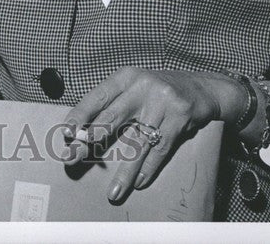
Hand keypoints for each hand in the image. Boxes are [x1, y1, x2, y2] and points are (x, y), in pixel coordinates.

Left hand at [62, 67, 245, 203]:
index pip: (97, 97)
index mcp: (125, 78)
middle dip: (91, 141)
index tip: (66, 132)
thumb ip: (112, 105)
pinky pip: (160, 149)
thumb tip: (82, 132)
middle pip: (111, 118)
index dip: (80, 115)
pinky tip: (139, 182)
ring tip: (114, 192)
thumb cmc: (157, 91)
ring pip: (137, 142)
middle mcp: (141, 87)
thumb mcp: (134, 87)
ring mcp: (162, 103)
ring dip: (124, 171)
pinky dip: (149, 168)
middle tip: (74, 158)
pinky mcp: (180, 119)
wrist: (202, 86)